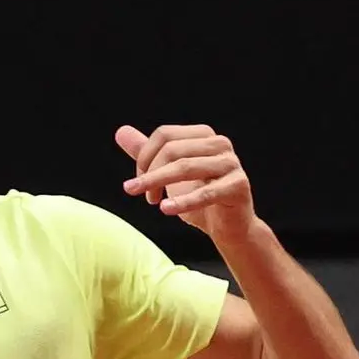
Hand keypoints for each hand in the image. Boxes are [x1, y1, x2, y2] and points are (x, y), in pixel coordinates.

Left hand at [117, 124, 256, 240]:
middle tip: (142, 195)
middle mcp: (219, 144)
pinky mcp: (238, 186)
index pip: (164, 135)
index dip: (144, 157)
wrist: (229, 227)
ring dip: (159, 184)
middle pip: (173, 150)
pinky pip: (205, 193)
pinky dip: (183, 201)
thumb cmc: (199, 197)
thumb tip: (121, 131)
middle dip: (151, 173)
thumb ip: (147, 153)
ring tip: (148, 200)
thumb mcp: (168, 173)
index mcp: (203, 135)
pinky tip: (165, 208)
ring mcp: (231, 164)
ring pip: (185, 167)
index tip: (137, 182)